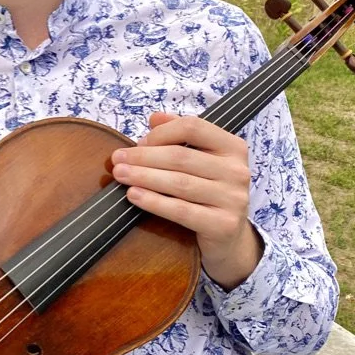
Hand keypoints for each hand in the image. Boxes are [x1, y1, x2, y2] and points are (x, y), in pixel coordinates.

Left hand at [111, 112, 262, 290]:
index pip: (193, 127)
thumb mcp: (201, 159)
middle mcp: (237, 171)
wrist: (229, 236)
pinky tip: (134, 195)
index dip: (161, 133)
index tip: (138, 142)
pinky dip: (154, 202)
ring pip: (179, 183)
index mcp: (233, 147)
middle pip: (181, 157)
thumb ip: (181, 136)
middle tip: (117, 159)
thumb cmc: (209, 192)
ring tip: (120, 175)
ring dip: (144, 177)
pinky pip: (181, 211)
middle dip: (143, 157)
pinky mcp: (223, 225)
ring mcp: (233, 198)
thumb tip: (154, 118)